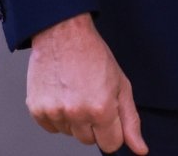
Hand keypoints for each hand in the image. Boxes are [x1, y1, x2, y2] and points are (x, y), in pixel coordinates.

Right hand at [26, 14, 147, 153]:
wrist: (63, 33)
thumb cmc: (93, 55)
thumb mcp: (121, 85)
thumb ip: (131, 121)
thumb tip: (140, 149)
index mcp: (101, 110)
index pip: (111, 145)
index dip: (112, 130)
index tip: (107, 113)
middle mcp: (77, 113)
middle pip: (89, 141)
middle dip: (92, 124)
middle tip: (90, 97)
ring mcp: (55, 112)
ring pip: (69, 133)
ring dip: (73, 119)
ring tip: (74, 92)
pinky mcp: (37, 108)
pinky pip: (50, 127)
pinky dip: (56, 116)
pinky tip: (61, 94)